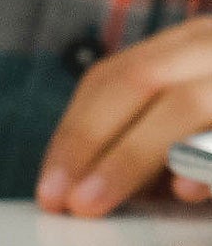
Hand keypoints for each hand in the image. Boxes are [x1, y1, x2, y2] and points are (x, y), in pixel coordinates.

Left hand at [36, 17, 211, 215]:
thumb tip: (78, 184)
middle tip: (63, 201)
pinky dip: (206, 163)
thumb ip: (144, 135)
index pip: (114, 79)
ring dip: (130, 157)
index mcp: (189, 45)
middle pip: (139, 81)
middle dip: (90, 143)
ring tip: (92, 201)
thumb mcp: (186, 115)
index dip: (76, 131)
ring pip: (184, 104)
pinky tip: (184, 189)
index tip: (49, 184)